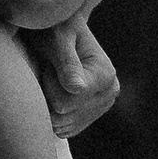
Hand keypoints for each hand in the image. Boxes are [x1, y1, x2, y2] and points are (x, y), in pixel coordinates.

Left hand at [34, 16, 120, 140]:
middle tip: (51, 69)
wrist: (60, 30)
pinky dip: (52, 114)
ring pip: (61, 125)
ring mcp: (101, 107)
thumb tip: (77, 89)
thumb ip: (66, 62)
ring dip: (48, 103)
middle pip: (63, 116)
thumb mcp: (57, 38)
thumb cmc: (56, 28)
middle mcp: (109, 94)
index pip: (65, 102)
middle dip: (48, 94)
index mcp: (106, 76)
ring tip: (53, 79)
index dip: (49, 84)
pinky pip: (64, 130)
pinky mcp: (90, 116)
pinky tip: (55, 92)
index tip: (51, 63)